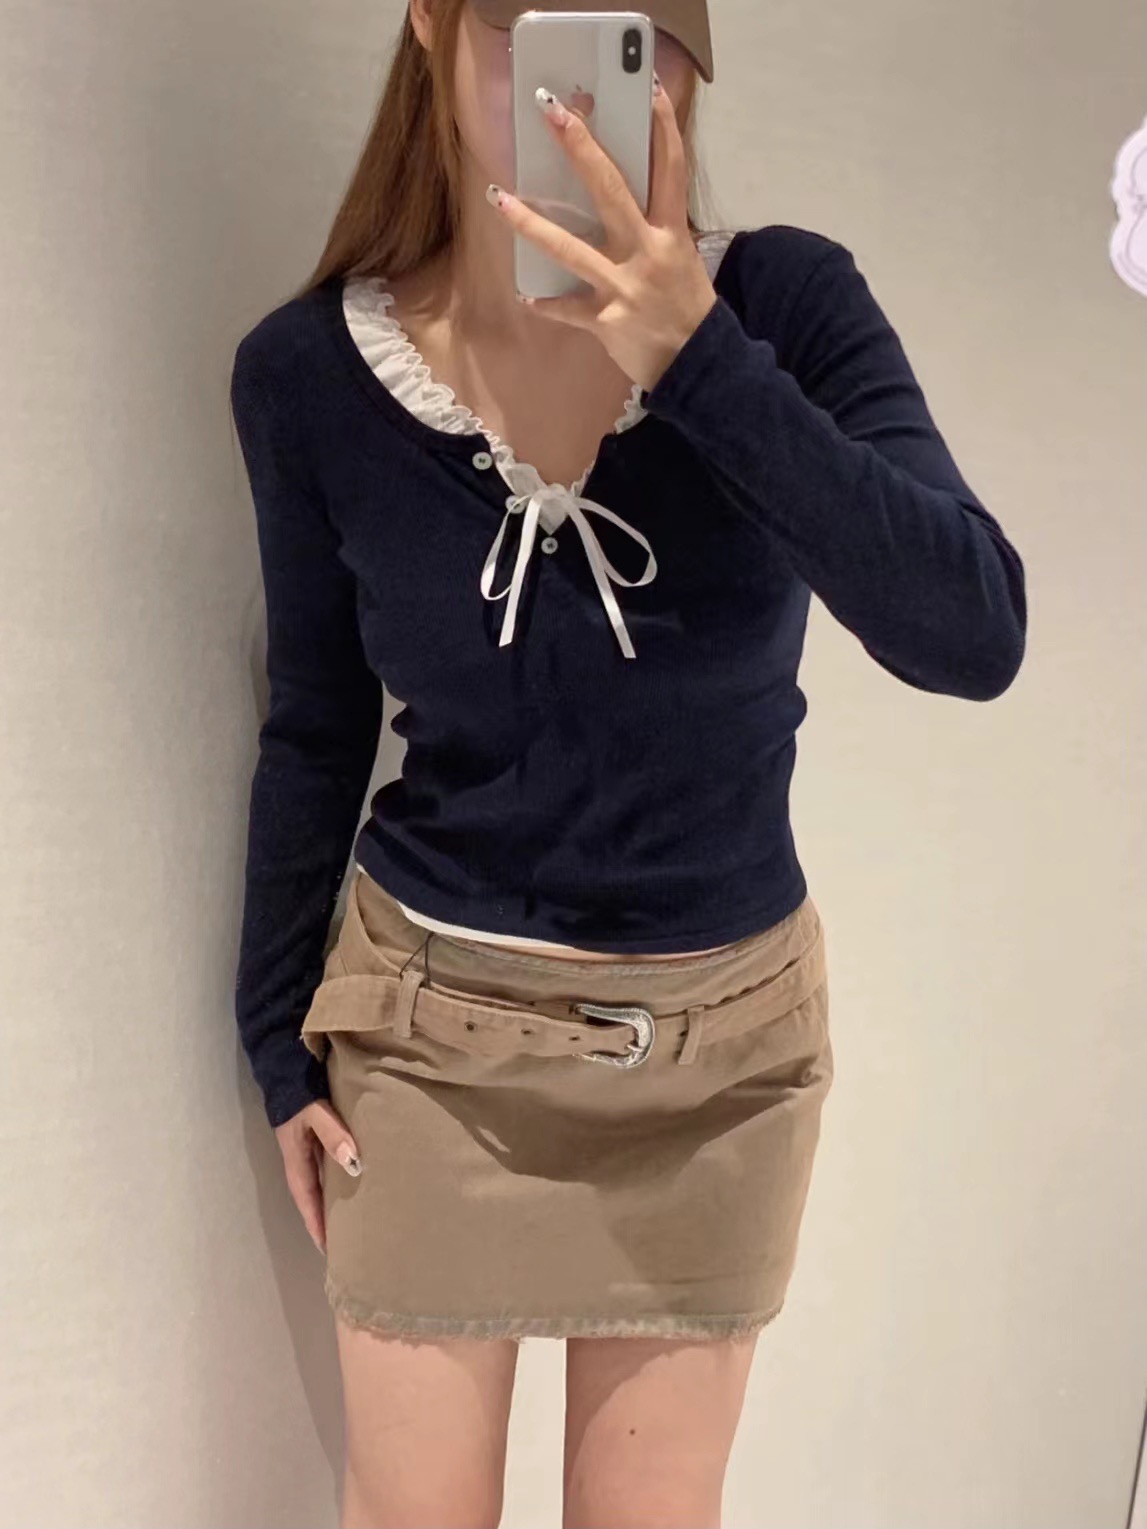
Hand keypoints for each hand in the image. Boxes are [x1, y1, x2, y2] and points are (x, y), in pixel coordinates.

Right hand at [275, 1098, 361, 1254]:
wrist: (286, 1069)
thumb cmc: (301, 1094)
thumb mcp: (316, 1113)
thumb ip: (333, 1135)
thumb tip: (353, 1164)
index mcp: (295, 1160)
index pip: (307, 1200)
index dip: (316, 1224)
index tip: (328, 1249)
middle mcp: (299, 1159)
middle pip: (312, 1197)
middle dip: (324, 1220)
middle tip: (342, 1242)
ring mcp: (306, 1149)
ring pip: (319, 1183)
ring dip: (330, 1201)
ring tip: (349, 1219)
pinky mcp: (314, 1138)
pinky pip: (326, 1167)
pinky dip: (336, 1180)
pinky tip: (350, 1183)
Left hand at [486, 77, 717, 392]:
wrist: (699, 365)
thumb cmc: (687, 308)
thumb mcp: (681, 259)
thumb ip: (654, 228)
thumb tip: (621, 199)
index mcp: (672, 233)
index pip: (671, 168)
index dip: (663, 126)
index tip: (650, 87)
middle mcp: (648, 252)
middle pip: (611, 190)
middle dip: (580, 148)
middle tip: (552, 110)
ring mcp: (625, 287)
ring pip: (570, 248)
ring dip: (530, 222)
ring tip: (499, 197)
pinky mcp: (607, 321)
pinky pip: (567, 308)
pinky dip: (546, 303)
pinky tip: (526, 295)